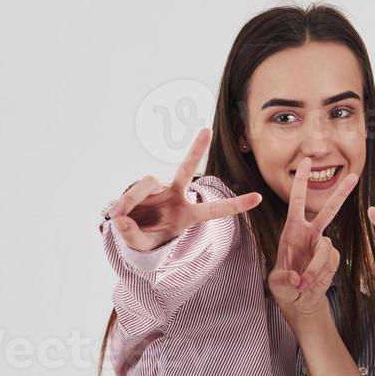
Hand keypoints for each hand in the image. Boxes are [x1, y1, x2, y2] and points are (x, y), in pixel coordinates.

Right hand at [106, 127, 262, 251]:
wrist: (130, 234)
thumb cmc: (146, 239)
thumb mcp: (142, 245)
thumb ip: (133, 234)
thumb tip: (120, 218)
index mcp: (188, 215)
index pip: (215, 209)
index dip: (236, 205)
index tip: (258, 198)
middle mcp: (176, 196)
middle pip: (186, 170)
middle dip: (196, 150)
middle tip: (207, 131)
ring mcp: (159, 188)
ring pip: (147, 184)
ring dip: (131, 199)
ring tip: (120, 217)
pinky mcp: (142, 185)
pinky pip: (132, 191)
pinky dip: (123, 203)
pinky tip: (116, 215)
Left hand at [267, 156, 356, 321]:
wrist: (300, 300)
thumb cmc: (284, 287)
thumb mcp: (277, 284)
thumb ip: (284, 280)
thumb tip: (298, 278)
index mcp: (292, 230)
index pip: (297, 201)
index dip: (301, 181)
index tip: (306, 162)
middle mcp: (310, 234)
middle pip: (329, 210)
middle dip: (341, 194)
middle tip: (355, 177)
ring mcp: (324, 246)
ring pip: (325, 249)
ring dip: (314, 268)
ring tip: (303, 284)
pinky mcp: (333, 259)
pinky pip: (330, 263)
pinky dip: (320, 275)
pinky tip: (312, 283)